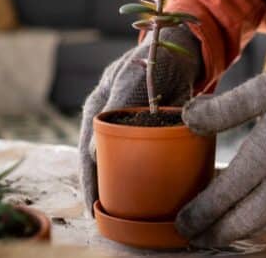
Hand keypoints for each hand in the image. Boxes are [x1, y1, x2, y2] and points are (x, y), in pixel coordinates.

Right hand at [78, 25, 201, 215]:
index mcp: (97, 109)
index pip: (85, 152)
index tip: (92, 206)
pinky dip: (140, 171)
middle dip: (100, 188)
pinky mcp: (147, 127)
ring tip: (122, 209)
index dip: (88, 180)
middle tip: (104, 215)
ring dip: (119, 182)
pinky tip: (146, 188)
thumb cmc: (153, 60)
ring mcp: (127, 125)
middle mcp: (107, 120)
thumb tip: (90, 152)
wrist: (180, 50)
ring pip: (118, 159)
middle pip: (99, 161)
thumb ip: (115, 109)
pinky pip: (140, 153)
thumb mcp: (132, 80)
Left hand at [176, 26, 265, 246]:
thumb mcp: (265, 87)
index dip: (204, 211)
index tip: (182, 223)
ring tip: (217, 232)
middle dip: (222, 232)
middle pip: (252, 217)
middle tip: (194, 238)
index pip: (230, 191)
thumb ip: (225, 107)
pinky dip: (264, 214)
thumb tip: (188, 117)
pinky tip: (250, 209)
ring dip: (244, 228)